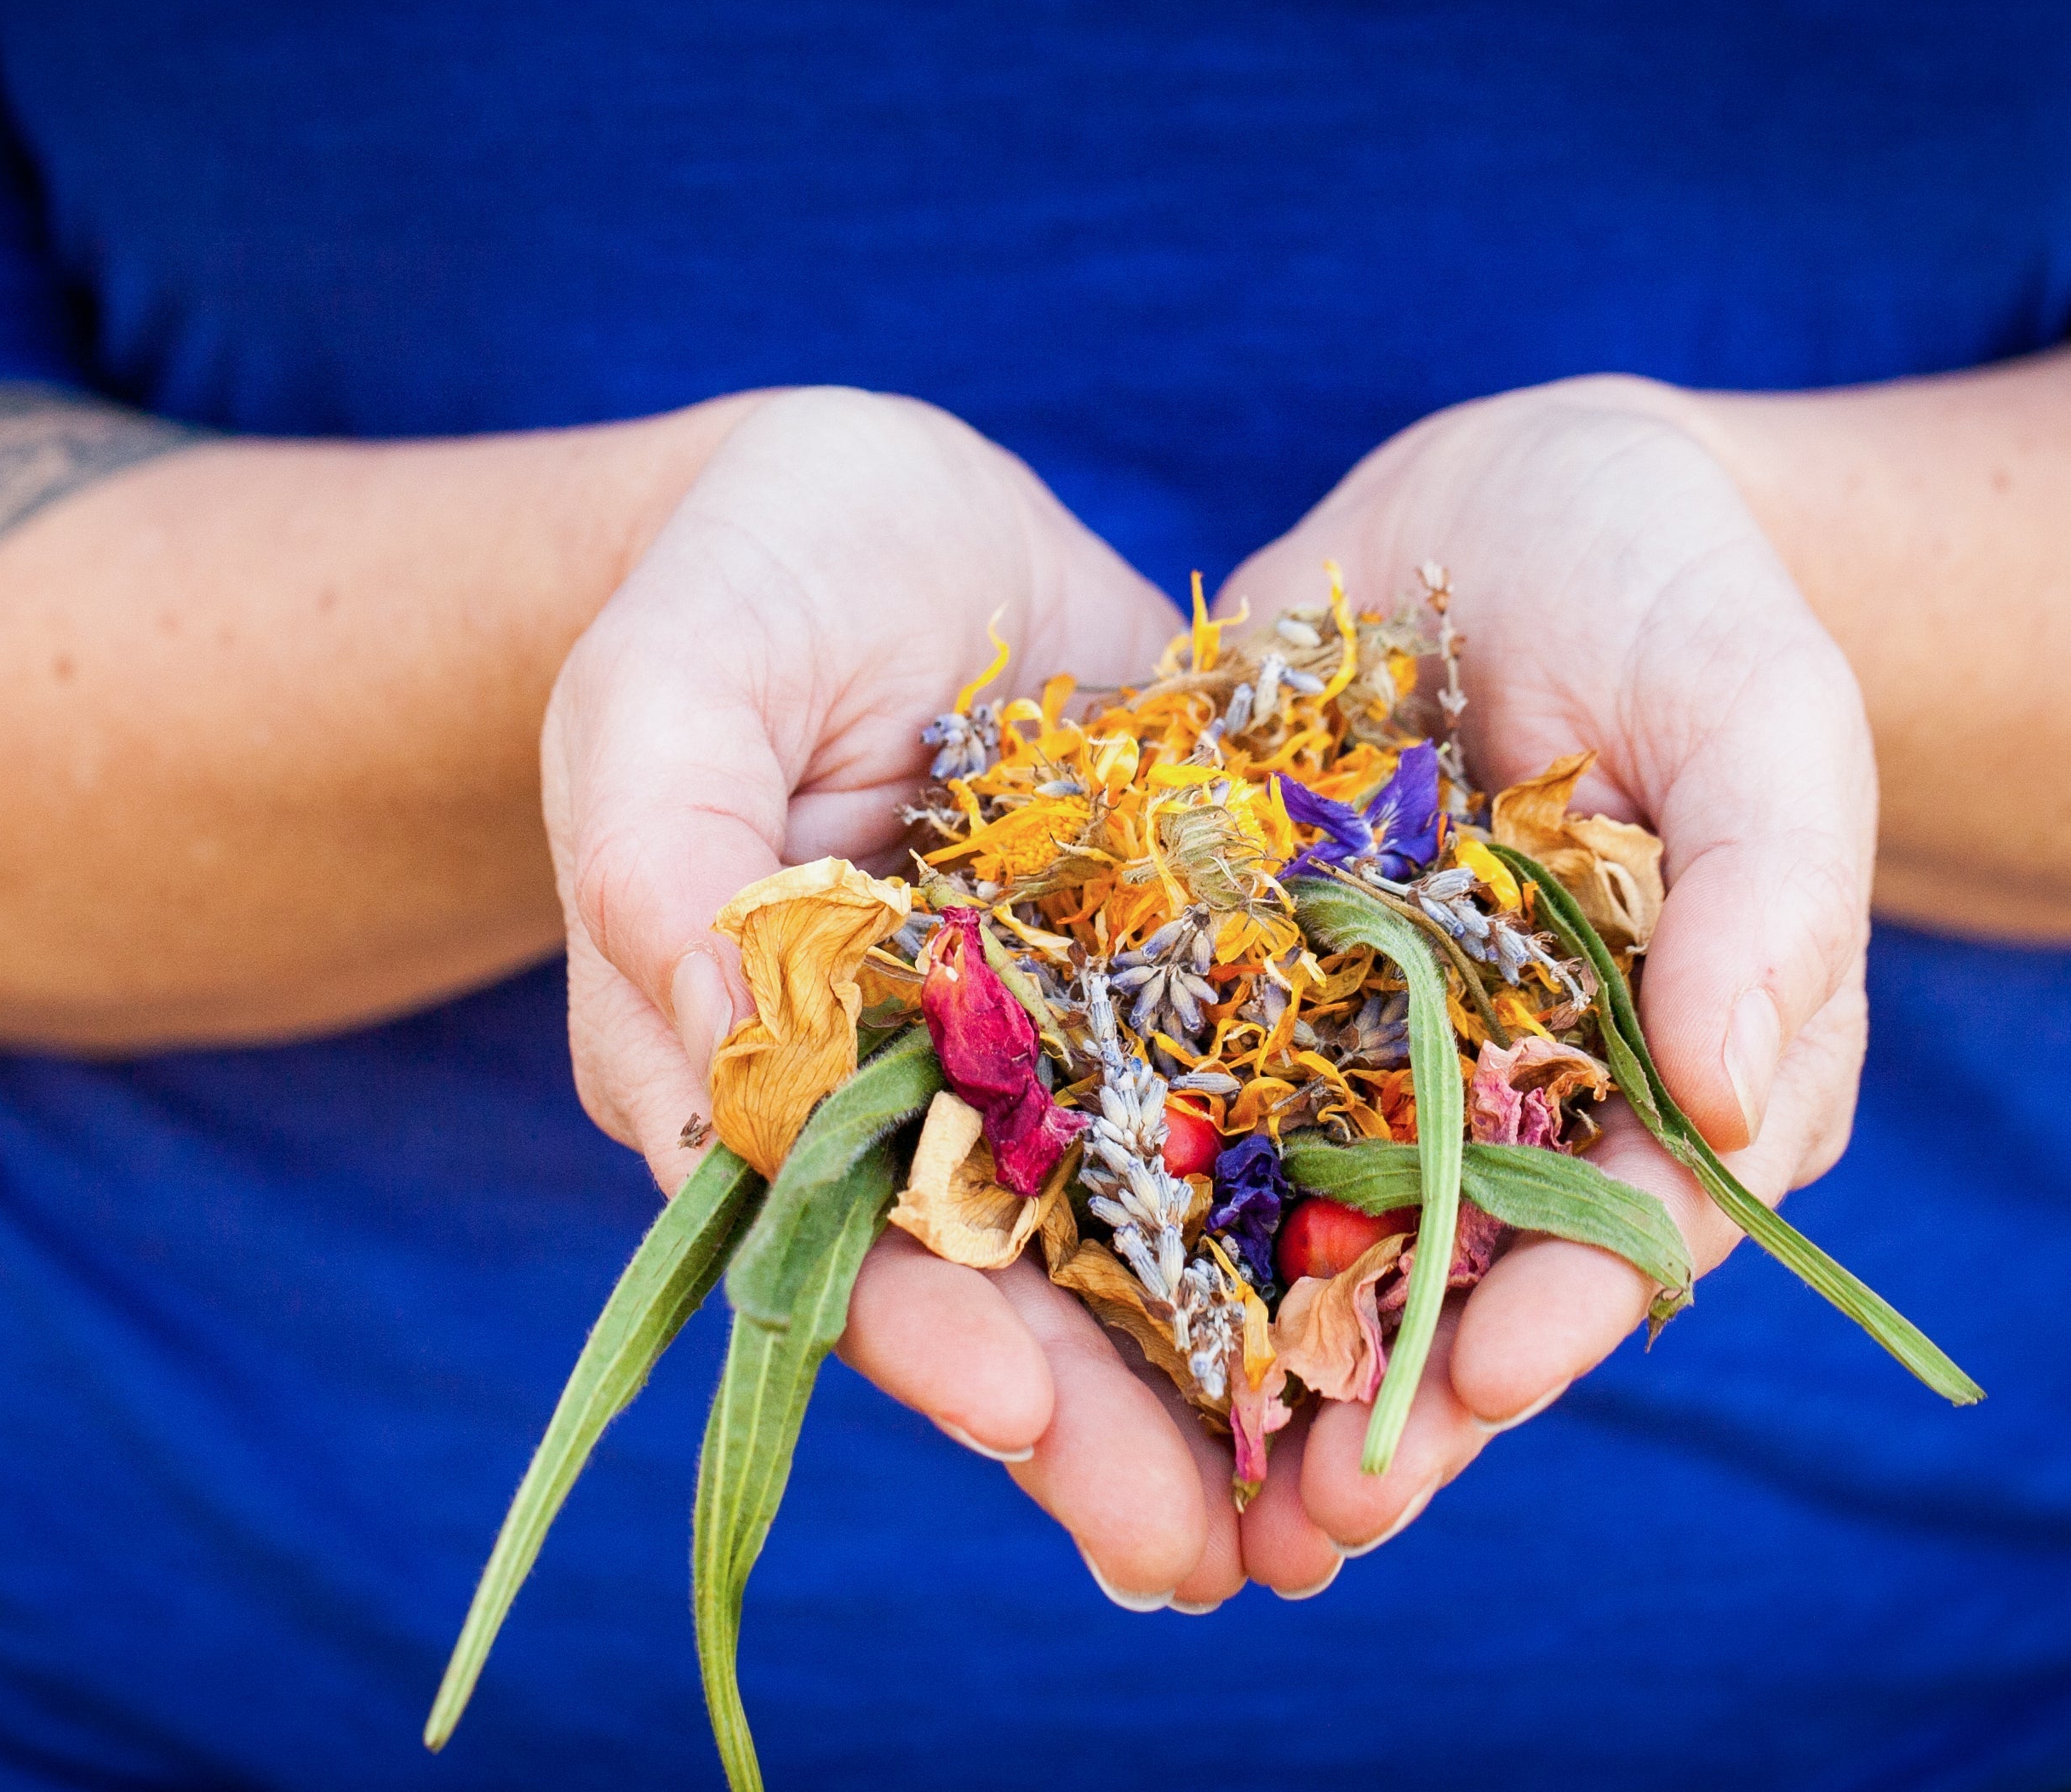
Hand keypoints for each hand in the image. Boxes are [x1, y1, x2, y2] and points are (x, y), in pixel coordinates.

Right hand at [542, 388, 1252, 1608]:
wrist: (899, 515)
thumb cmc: (745, 579)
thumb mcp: (674, 674)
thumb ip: (658, 840)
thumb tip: (714, 1048)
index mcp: (759, 1067)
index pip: (820, 1226)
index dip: (907, 1321)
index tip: (1005, 1402)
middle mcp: (907, 1106)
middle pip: (987, 1290)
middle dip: (1086, 1425)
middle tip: (1196, 1556)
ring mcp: (1049, 1069)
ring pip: (1131, 1252)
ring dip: (1214, 1384)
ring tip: (1323, 1517)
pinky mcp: (1179, 1007)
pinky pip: (1253, 1132)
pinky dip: (1319, 1236)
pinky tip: (1413, 1325)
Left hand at [1215, 377, 1878, 1594]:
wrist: (1512, 500)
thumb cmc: (1685, 602)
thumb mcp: (1763, 708)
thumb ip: (1772, 890)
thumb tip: (1732, 1101)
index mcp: (1651, 1077)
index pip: (1619, 1228)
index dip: (1561, 1313)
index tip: (1494, 1381)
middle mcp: (1492, 1100)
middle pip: (1444, 1281)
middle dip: (1385, 1405)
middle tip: (1313, 1523)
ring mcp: (1347, 1055)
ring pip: (1293, 1238)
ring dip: (1243, 1366)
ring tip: (1179, 1494)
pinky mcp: (1214, 987)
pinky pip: (1160, 1106)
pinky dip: (1113, 1204)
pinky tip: (1036, 1284)